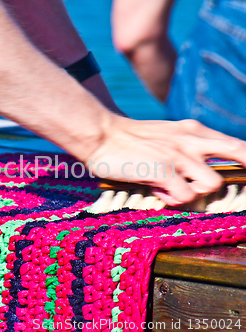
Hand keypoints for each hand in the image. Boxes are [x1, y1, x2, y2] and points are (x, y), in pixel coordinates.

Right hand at [76, 116, 245, 205]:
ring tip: (172, 189)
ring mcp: (179, 155)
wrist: (101, 134)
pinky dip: (171, 199)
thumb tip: (197, 173)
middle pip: (239, 152)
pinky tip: (156, 191)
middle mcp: (191, 140)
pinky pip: (184, 196)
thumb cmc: (127, 139)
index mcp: (191, 130)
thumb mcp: (163, 135)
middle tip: (239, 182)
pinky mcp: (164, 170)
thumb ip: (184, 146)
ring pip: (212, 184)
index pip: (233, 144)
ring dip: (194, 193)